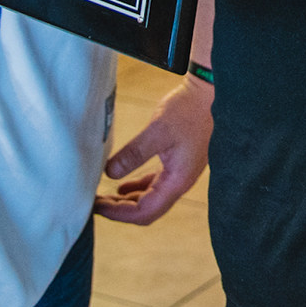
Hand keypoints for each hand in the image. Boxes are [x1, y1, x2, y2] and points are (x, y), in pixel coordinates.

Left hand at [96, 76, 213, 225]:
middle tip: (95, 203)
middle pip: (147, 210)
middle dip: (120, 210)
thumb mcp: (157, 131)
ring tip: (104, 197)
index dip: (119, 214)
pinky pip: (154, 184)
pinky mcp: (177, 162)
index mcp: (177, 180)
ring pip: (150, 198)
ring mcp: (179, 173)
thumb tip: (109, 173)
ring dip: (127, 200)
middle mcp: (180, 182)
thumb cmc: (189, 110)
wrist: (210, 93)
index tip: (97, 206)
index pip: (145, 211)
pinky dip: (137, 187)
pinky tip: (122, 185)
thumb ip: (133, 154)